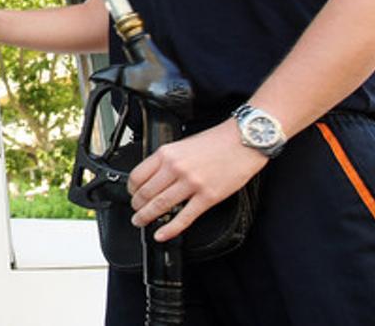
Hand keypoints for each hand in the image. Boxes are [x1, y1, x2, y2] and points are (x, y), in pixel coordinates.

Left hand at [128, 119, 267, 241]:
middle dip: (136, 206)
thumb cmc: (217, 141)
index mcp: (167, 154)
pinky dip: (170, 229)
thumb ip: (167, 160)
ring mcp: (191, 184)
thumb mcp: (183, 144)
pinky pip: (184, 217)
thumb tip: (154, 177)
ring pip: (160, 206)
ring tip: (141, 222)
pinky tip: (161, 234)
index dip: (131, 189)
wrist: (243, 141)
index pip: (137, 175)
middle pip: (146, 193)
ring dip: (146, 217)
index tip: (131, 194)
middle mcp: (176, 168)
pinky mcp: (207, 197)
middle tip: (135, 212)